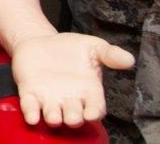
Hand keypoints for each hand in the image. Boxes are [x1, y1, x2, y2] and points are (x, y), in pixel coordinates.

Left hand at [11, 32, 134, 126]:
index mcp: (88, 91)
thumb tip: (129, 59)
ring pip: (52, 114)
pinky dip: (30, 113)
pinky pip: (30, 106)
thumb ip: (110, 54)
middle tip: (72, 118)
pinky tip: (31, 117)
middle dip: (73, 118)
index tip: (92, 114)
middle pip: (74, 115)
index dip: (94, 113)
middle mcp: (70, 99)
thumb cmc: (71, 48)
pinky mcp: (29, 92)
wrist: (40, 41)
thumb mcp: (93, 47)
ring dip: (53, 118)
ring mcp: (49, 98)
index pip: (95, 108)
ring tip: (53, 118)